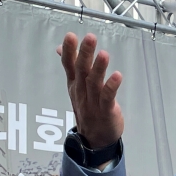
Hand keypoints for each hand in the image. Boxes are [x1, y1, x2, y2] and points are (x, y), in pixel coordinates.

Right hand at [57, 32, 123, 149]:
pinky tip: (117, 75)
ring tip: (103, 54)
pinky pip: (108, 98)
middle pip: (81, 71)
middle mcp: (82, 92)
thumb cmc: (88, 108)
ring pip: (94, 83)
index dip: (69, 51)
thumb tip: (59, 48)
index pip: (69, 65)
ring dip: (99, 68)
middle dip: (84, 54)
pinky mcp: (106, 111)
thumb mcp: (76, 87)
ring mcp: (93, 102)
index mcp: (75, 84)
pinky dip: (112, 86)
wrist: (94, 140)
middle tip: (89, 38)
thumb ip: (71, 66)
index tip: (70, 36)